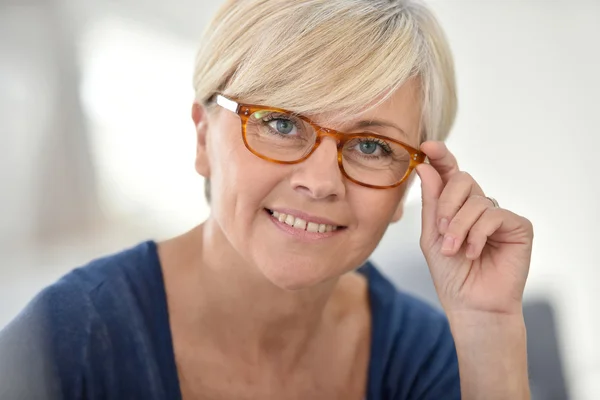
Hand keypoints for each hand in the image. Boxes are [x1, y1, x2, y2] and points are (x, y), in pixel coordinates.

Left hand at [416, 141, 532, 316]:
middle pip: (463, 179)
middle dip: (446, 203)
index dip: (441, 156)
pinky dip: (477, 234)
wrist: (471, 305)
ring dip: (458, 227)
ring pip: (476, 201)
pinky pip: (494, 215)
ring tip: (454, 250)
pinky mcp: (518, 226)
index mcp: (456, 206)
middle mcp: (479, 206)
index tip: (427, 145)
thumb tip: (426, 167)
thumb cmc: (450, 274)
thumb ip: (431, 202)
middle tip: (440, 230)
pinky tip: (472, 252)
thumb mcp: (432, 235)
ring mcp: (499, 215)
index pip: (450, 173)